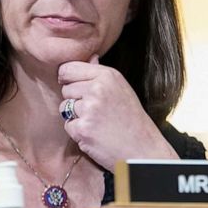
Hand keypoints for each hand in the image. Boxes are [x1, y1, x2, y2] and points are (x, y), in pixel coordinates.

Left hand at [58, 55, 178, 170]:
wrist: (143, 150)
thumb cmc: (132, 120)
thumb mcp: (121, 89)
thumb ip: (101, 74)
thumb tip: (91, 57)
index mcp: (107, 75)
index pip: (68, 68)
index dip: (66, 78)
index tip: (73, 87)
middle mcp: (97, 89)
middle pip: (65, 89)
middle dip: (74, 100)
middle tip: (96, 111)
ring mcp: (89, 109)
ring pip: (64, 107)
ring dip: (75, 117)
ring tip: (97, 123)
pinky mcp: (83, 128)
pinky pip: (68, 126)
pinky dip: (78, 132)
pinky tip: (95, 135)